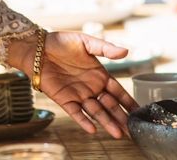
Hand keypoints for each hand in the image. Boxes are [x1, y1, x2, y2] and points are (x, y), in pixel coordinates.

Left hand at [11, 31, 139, 138]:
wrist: (38, 47)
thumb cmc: (62, 42)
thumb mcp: (87, 42)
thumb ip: (105, 48)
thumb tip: (126, 52)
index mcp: (99, 75)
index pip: (118, 92)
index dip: (128, 102)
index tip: (139, 112)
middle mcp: (91, 88)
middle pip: (109, 106)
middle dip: (121, 118)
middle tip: (132, 131)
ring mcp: (78, 95)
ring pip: (95, 112)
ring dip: (106, 122)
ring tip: (118, 134)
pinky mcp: (64, 99)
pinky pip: (75, 112)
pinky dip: (83, 121)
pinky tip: (93, 130)